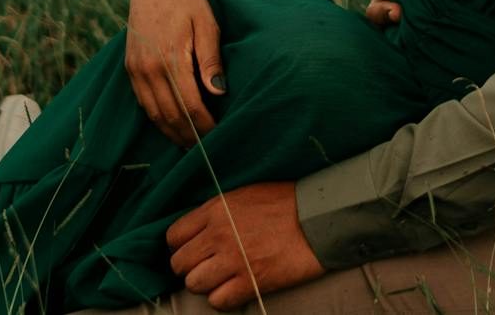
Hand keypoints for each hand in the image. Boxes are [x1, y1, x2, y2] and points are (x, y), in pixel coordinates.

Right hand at [126, 0, 225, 146]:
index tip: (219, 136)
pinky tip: (172, 126)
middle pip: (170, 115)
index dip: (204, 125)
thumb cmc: (189, 2)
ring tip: (191, 145)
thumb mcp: (207, 25)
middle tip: (207, 150)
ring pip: (154, 113)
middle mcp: (148, 68)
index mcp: (169, 58)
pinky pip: (143, 102)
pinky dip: (158, 119)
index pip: (189, 105)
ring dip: (172, 132)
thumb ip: (211, 59)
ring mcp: (135, 69)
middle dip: (189, 136)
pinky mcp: (130, 68)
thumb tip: (218, 92)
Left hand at [168, 181, 324, 310]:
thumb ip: (218, 212)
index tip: (194, 250)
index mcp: (216, 210)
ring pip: (194, 284)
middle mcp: (219, 235)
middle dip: (190, 267)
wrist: (320, 217)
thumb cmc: (287, 202)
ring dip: (206, 284)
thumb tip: (200, 230)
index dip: (181, 246)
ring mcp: (233, 260)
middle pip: (179, 263)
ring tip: (223, 278)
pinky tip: (236, 288)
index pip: (174, 236)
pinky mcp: (251, 282)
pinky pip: (218, 301)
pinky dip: (224, 298)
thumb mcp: (246, 194)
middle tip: (208, 266)